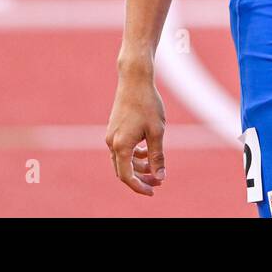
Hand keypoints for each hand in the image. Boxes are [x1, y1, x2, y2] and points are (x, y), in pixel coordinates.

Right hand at [105, 69, 166, 195]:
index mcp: (121, 146)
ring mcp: (112, 135)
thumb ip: (157, 156)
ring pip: (123, 160)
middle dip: (141, 178)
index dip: (139, 187)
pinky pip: (123, 149)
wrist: (135, 80)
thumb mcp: (157, 132)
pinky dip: (134, 154)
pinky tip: (147, 151)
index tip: (153, 191)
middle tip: (158, 181)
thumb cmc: (148, 104)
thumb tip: (160, 176)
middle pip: (124, 170)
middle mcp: (112, 142)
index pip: (127, 176)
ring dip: (139, 166)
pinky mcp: (114, 129)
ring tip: (156, 167)